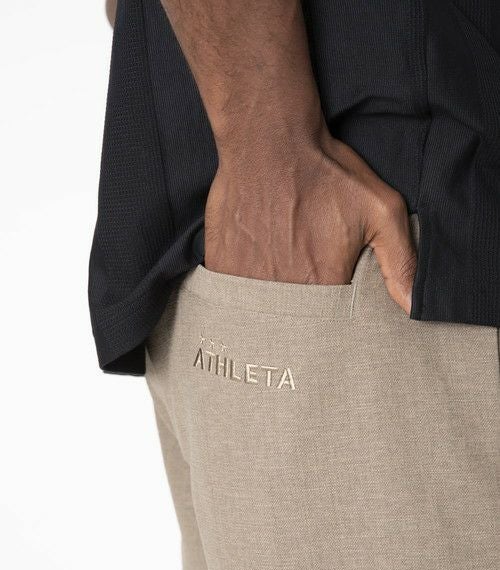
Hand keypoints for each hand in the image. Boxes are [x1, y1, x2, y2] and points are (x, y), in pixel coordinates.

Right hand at [204, 127, 416, 313]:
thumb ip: (400, 262)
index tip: (329, 295)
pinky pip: (232, 297)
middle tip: (302, 275)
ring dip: (270, 303)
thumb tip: (414, 306)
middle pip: (294, 322)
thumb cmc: (326, 171)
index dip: (331, 318)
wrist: (268, 141)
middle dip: (300, 312)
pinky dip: (243, 291)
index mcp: (324, 284)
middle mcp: (283, 290)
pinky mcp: (221, 267)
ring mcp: (247, 280)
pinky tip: (255, 266)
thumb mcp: (381, 209)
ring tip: (279, 270)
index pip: (330, 326)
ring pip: (262, 312)